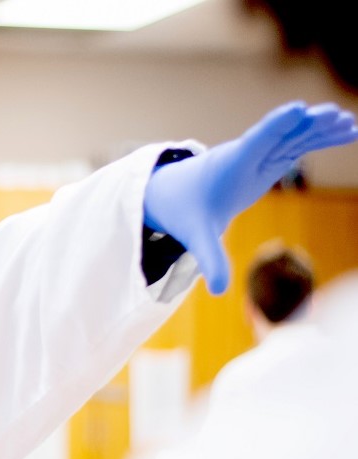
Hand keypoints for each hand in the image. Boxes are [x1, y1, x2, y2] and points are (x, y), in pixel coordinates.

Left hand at [143, 101, 356, 293]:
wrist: (175, 194)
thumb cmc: (187, 211)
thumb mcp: (196, 237)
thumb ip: (209, 259)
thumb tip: (218, 292)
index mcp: (231, 166)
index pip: (255, 142)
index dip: (275, 125)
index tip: (296, 109)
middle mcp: (248, 155)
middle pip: (281, 134)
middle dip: (307, 125)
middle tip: (334, 115)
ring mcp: (260, 156)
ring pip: (294, 136)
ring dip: (321, 128)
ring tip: (350, 122)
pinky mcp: (269, 160)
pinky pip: (299, 144)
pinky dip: (321, 137)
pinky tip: (349, 131)